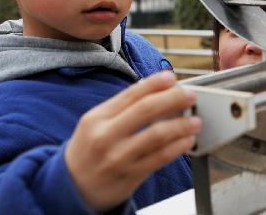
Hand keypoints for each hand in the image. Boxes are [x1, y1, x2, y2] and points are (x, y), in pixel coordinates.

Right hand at [65, 71, 200, 211]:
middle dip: (173, 99)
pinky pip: (159, 158)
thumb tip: (158, 90)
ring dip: (181, 125)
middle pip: (146, 110)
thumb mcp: (95, 124)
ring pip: (156, 135)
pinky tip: (187, 140)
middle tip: (190, 95)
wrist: (70, 188)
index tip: (171, 78)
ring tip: (195, 121)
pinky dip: (178, 147)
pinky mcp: (129, 176)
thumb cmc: (89, 150)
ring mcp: (117, 157)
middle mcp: (105, 136)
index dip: (154, 83)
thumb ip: (122, 108)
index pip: (131, 94)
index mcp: (97, 118)